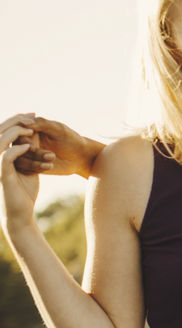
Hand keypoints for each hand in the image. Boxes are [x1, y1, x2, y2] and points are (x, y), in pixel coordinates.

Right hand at [2, 115, 40, 231]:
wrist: (21, 213)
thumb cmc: (24, 192)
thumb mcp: (29, 167)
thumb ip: (29, 151)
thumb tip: (33, 134)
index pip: (3, 131)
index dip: (15, 120)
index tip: (32, 114)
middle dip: (16, 120)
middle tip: (32, 115)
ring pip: (0, 141)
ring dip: (15, 132)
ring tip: (31, 130)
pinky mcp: (1, 174)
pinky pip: (6, 156)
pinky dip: (17, 149)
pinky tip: (28, 147)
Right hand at [13, 116, 97, 177]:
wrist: (81, 157)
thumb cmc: (72, 140)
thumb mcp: (59, 130)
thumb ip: (42, 124)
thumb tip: (23, 122)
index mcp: (31, 129)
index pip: (17, 133)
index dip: (24, 141)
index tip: (34, 146)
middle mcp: (26, 141)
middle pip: (16, 147)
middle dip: (32, 152)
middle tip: (50, 155)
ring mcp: (28, 154)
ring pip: (19, 160)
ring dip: (34, 161)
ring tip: (52, 159)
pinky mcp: (32, 166)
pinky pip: (25, 169)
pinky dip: (35, 168)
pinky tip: (49, 166)